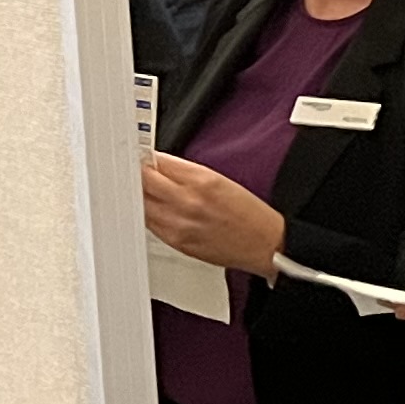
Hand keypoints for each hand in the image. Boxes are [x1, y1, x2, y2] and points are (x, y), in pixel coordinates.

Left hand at [141, 155, 286, 277]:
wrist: (266, 245)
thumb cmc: (249, 214)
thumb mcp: (221, 181)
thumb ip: (186, 173)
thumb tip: (159, 167)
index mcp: (202, 180)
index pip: (157, 162)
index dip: (146, 158)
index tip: (142, 158)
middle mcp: (188, 201)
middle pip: (143, 182)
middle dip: (139, 176)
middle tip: (138, 174)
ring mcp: (179, 223)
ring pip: (141, 203)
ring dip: (142, 196)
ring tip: (149, 193)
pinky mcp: (176, 241)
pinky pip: (149, 224)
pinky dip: (149, 214)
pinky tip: (158, 211)